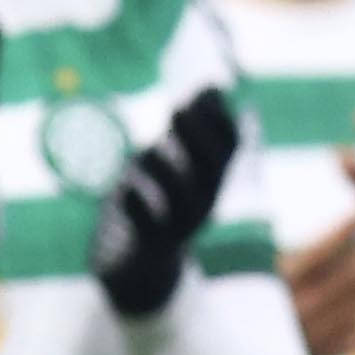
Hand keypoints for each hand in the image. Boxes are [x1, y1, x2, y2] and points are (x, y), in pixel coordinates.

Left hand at [91, 87, 246, 321]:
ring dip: (167, 171)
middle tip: (175, 110)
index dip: (220, 119)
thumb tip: (213, 87)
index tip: (204, 93)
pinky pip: (150, 230)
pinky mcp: (150, 246)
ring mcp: (178, 227)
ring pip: (184, 201)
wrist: (140, 267)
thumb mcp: (176, 162)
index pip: (229, 147)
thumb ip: (191, 129)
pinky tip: (125, 193)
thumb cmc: (158, 204)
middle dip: (197, 140)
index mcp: (210, 178)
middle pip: (211, 171)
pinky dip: (140, 209)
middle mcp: (202, 202)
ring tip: (149, 149)